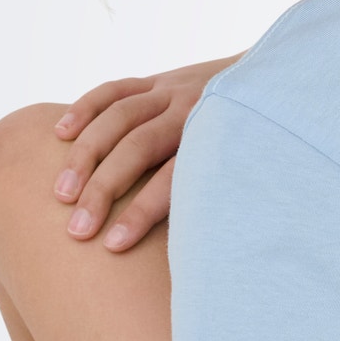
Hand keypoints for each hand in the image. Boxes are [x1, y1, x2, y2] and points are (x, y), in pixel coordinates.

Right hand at [50, 54, 245, 250]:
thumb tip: (208, 260)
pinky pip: (115, 89)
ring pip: (118, 118)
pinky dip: (85, 108)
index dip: (140, 215)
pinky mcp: (159, 80)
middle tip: (76, 231)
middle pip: (138, 149)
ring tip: (61, 194)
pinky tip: (60, 134)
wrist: (279, 82)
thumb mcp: (258, 172)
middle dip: (103, 191)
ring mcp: (173, 91)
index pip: (173, 181)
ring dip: (85, 155)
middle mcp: (192, 112)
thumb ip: (229, 203)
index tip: (112, 246)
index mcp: (218, 141)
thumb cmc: (263, 146)